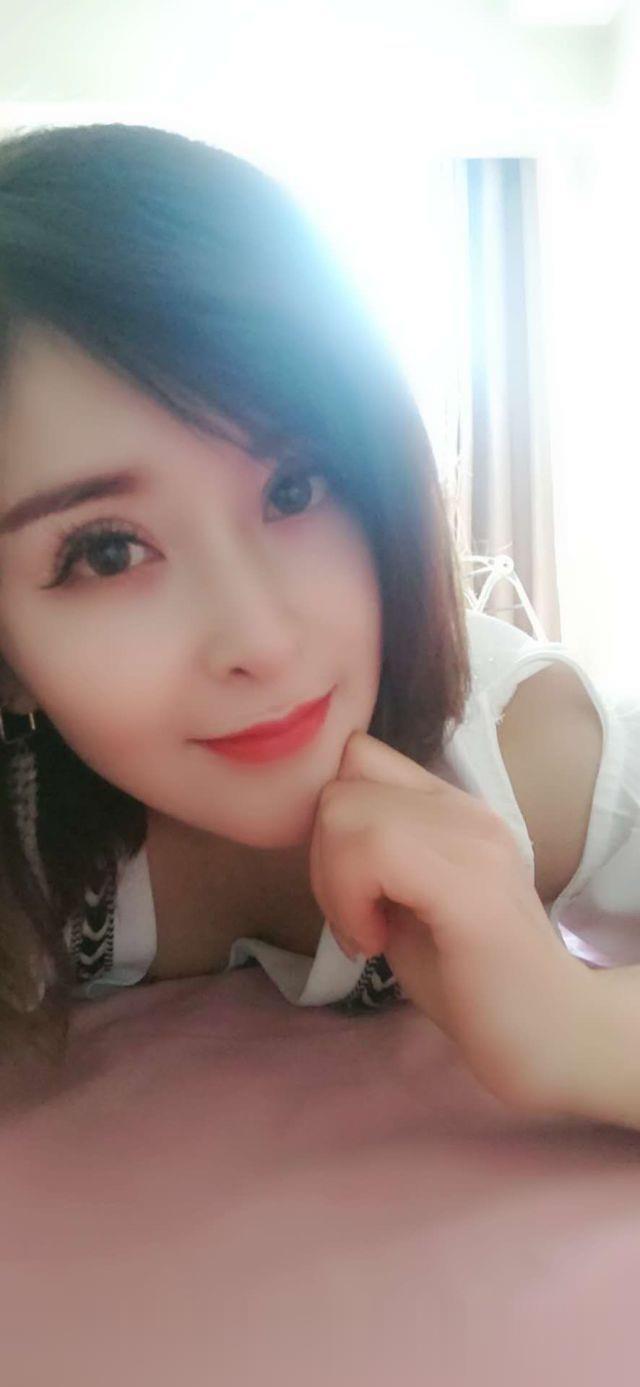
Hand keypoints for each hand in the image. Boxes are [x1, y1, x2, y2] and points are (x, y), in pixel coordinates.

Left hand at [309, 730, 594, 1114]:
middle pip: (340, 783)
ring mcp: (470, 837)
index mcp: (449, 807)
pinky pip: (371, 850)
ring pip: (344, 809)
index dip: (330, 817)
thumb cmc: (471, 982)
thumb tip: (316, 834)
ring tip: (367, 932)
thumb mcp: (402, 902)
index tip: (346, 885)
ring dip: (333, 881)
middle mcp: (463, 807)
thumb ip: (369, 856)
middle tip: (355, 919)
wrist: (548, 1037)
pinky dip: (349, 898)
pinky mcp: (468, 882)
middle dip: (322, 856)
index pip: (358, 756)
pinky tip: (375, 942)